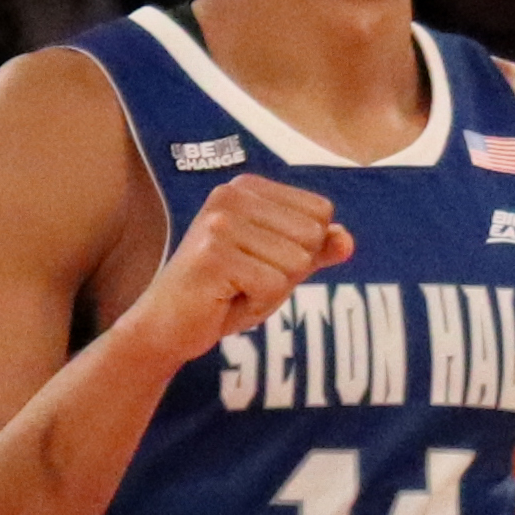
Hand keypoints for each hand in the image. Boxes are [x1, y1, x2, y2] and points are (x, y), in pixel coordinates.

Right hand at [127, 173, 354, 366]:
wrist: (167, 327)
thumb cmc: (223, 294)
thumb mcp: (278, 268)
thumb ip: (314, 250)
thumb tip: (348, 239)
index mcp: (247, 187)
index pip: (319, 212)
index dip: (301, 250)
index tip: (259, 262)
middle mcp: (231, 194)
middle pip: (311, 236)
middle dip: (288, 273)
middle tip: (246, 281)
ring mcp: (221, 223)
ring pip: (295, 262)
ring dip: (272, 291)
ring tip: (235, 290)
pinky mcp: (214, 255)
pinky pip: (274, 286)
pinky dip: (259, 305)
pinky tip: (227, 301)